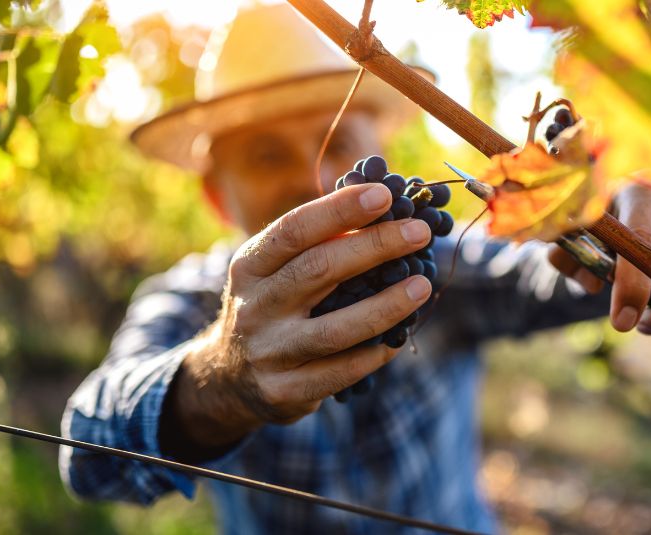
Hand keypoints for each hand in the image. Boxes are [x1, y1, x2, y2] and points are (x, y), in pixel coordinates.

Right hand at [168, 183, 432, 450]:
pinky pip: (341, 372)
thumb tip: (387, 209)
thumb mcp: (275, 271)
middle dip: (375, 247)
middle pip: (318, 270)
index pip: (294, 230)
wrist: (228, 378)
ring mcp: (269, 351)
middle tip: (419, 232)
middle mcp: (255, 307)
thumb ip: (318, 244)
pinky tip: (400, 337)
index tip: (385, 195)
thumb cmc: (272, 306)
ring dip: (385, 306)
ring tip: (422, 286)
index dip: (340, 210)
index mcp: (250, 266)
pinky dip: (375, 354)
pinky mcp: (285, 390)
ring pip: (334, 330)